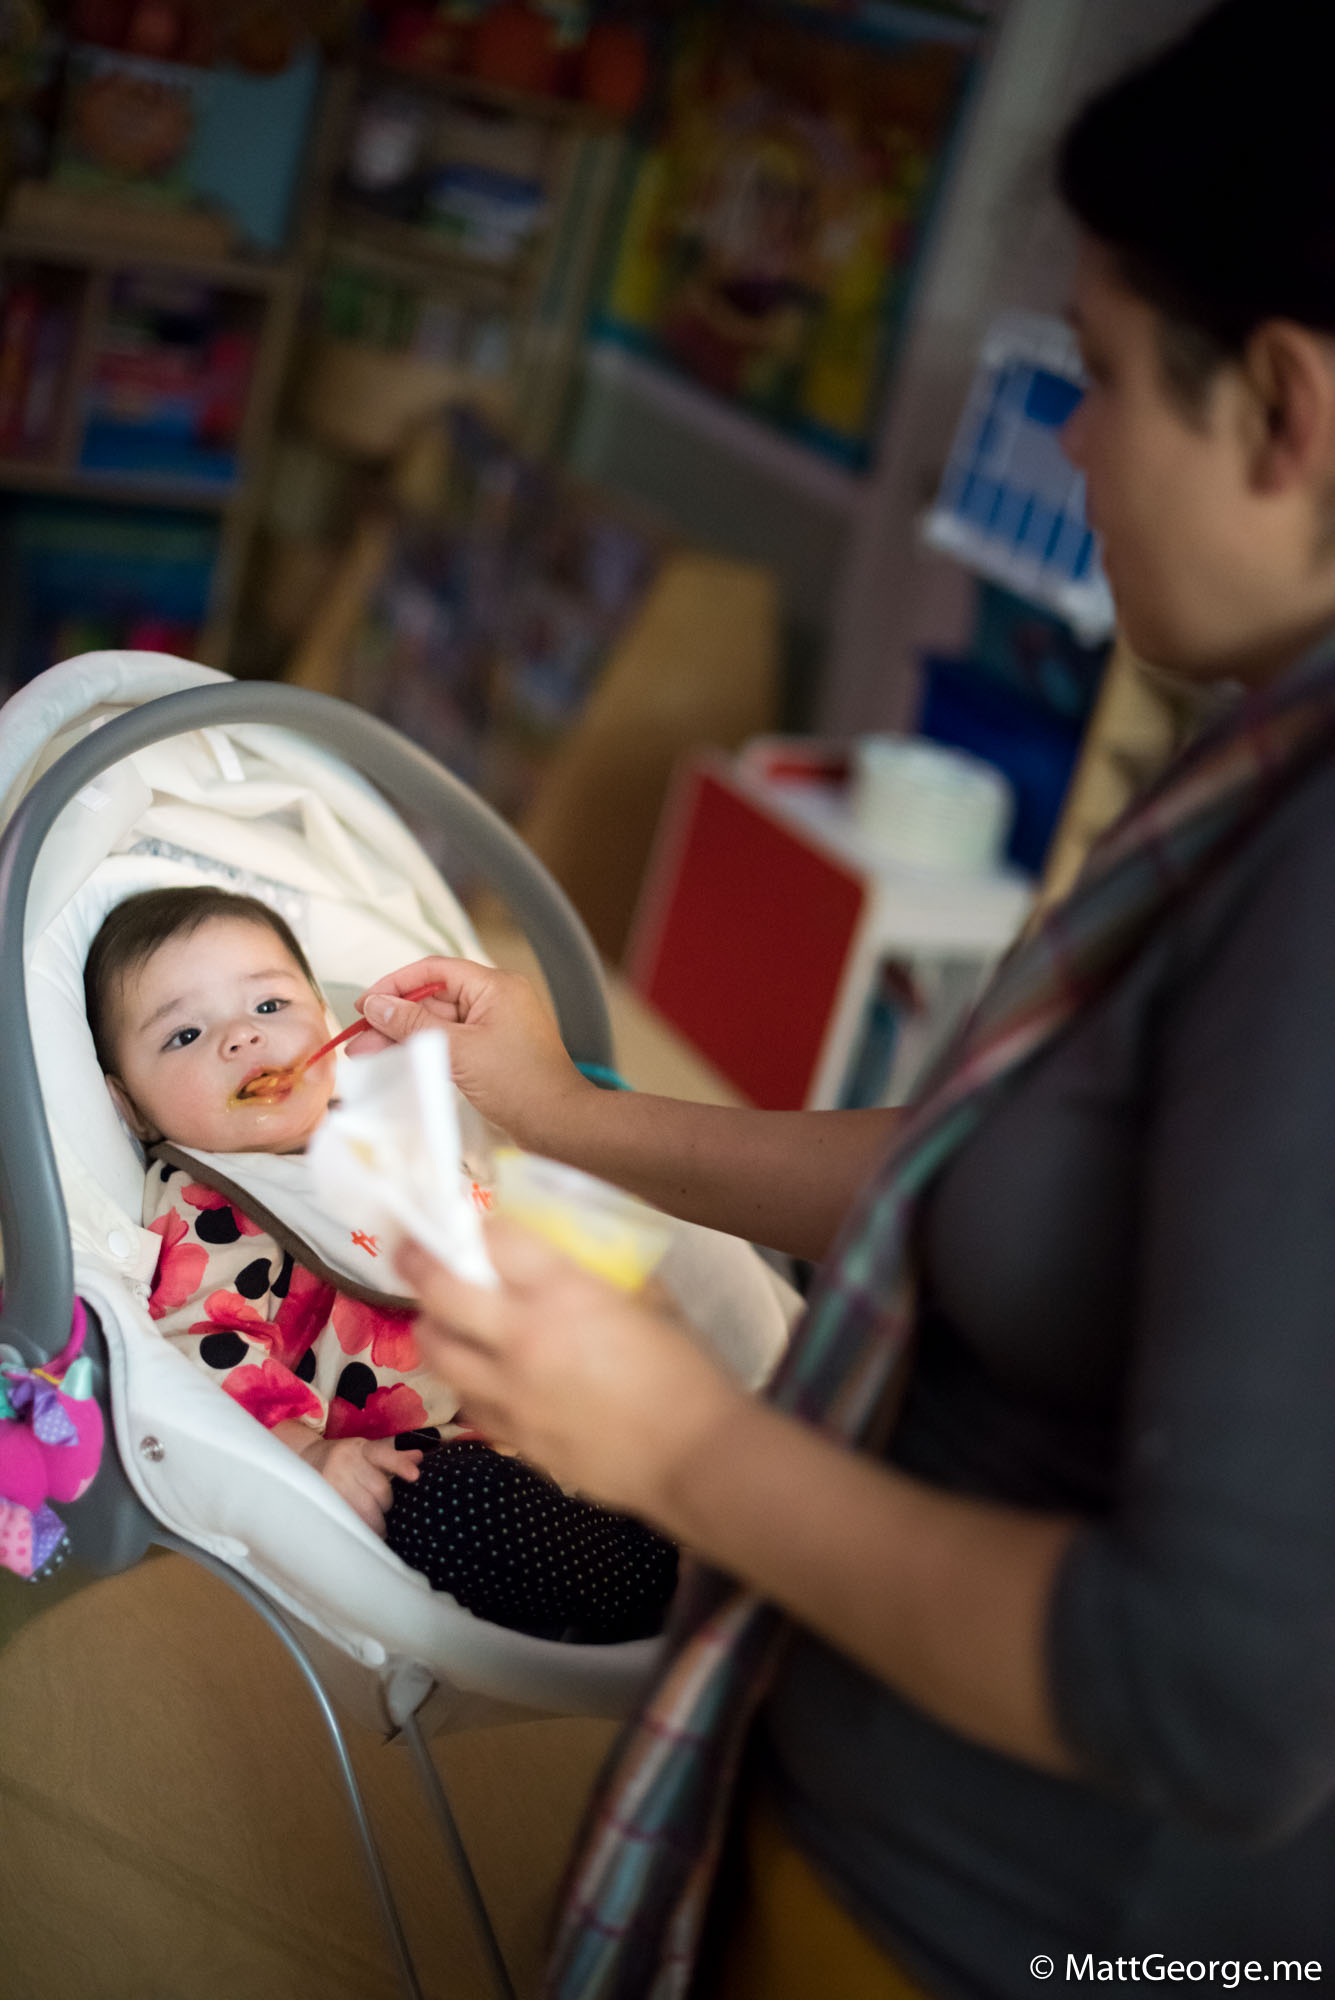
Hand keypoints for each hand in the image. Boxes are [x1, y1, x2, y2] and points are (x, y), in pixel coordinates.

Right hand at [300, 1435, 420, 1535]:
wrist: (305, 1459)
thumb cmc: (345, 1458)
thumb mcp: (367, 1451)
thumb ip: (394, 1457)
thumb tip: (419, 1457)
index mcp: (361, 1448)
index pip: (384, 1455)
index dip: (400, 1465)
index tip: (415, 1476)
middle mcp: (346, 1461)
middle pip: (379, 1490)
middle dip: (386, 1504)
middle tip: (384, 1510)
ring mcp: (332, 1480)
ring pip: (365, 1508)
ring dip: (375, 1522)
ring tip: (378, 1528)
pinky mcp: (322, 1499)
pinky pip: (348, 1519)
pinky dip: (359, 1528)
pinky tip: (363, 1533)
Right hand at [353, 956, 592, 1148]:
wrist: (558, 1124)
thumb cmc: (520, 1083)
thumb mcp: (460, 1049)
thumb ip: (414, 1024)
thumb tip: (377, 1005)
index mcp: (495, 986)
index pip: (434, 970)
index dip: (395, 984)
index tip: (366, 1004)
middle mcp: (495, 1000)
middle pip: (433, 998)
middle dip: (394, 1018)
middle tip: (359, 1040)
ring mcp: (494, 1027)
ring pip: (438, 1023)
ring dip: (404, 1037)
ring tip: (367, 1055)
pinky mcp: (491, 1052)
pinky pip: (450, 1042)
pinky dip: (425, 1050)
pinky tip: (397, 1061)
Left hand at [398, 1218, 742, 1523]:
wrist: (694, 1459)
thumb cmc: (688, 1376)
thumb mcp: (654, 1304)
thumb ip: (609, 1279)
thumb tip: (584, 1263)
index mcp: (565, 1295)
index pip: (497, 1240)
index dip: (480, 1223)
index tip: (473, 1218)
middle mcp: (523, 1339)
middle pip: (441, 1291)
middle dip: (418, 1262)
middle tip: (409, 1250)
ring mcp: (510, 1393)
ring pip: (438, 1351)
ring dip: (433, 1326)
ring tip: (437, 1316)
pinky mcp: (513, 1436)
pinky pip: (467, 1402)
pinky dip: (464, 1380)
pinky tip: (477, 1374)